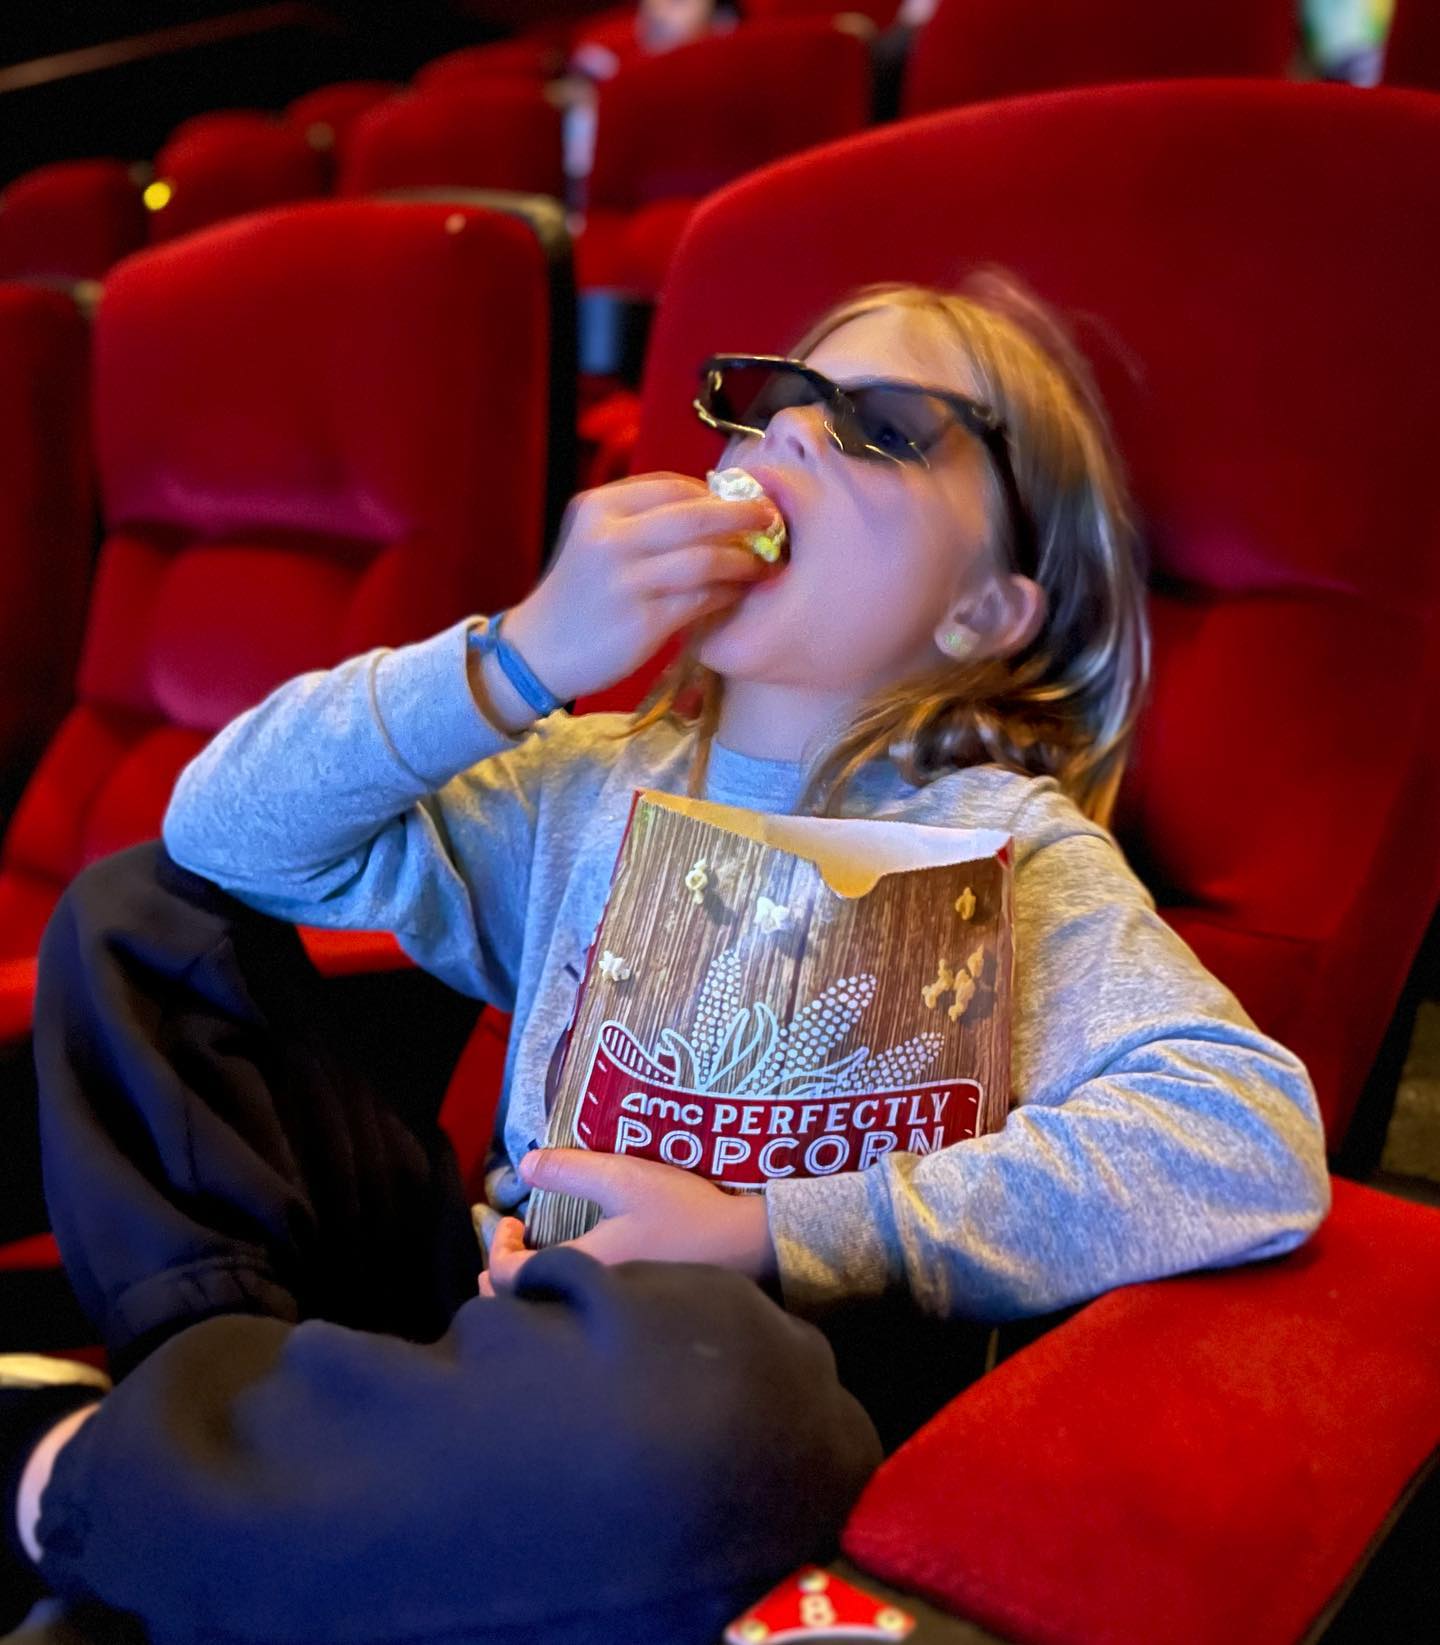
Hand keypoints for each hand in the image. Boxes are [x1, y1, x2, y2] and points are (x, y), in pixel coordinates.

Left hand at [477, 1149, 777, 1295]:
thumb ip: (572, 1170)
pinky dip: (559, 1304)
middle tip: (510, 1251)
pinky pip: (575, 1323)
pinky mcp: (629, 1321)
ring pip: (547, 1321)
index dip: (499, 1250)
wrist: (744, 1248)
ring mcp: (609, 1318)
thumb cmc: (683, 1213)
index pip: (509, 1280)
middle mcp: (588, 1306)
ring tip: (534, 1267)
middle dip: (503, 1283)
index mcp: (579, 1272)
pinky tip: (575, 1281)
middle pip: (520, 1311)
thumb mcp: (626, 1178)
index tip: (514, 1222)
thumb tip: (525, 1165)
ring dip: (530, 1295)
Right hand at [500, 473, 781, 703]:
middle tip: (773, 520)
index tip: (742, 500)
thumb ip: (642, 520)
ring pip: (705, 558)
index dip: (715, 493)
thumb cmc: (578, 595)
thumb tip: (714, 507)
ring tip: (764, 562)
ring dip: (744, 558)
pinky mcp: (641, 621)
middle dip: (743, 515)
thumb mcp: (595, 540)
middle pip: (696, 516)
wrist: (538, 651)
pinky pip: (701, 600)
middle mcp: (610, 538)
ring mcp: (625, 581)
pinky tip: (739, 592)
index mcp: (599, 508)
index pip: (673, 486)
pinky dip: (728, 593)